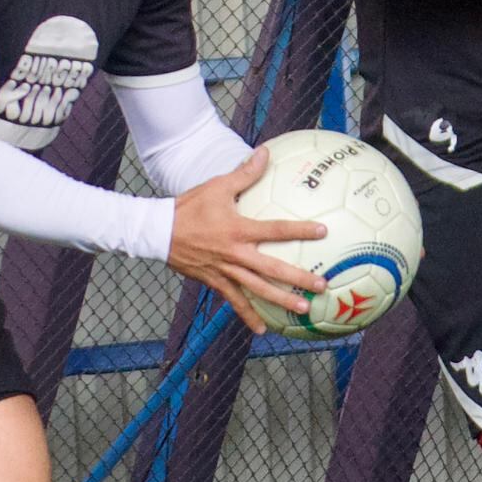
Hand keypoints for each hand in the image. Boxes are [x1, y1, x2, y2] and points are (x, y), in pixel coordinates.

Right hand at [167, 148, 335, 323]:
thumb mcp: (218, 187)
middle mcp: (235, 254)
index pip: (276, 230)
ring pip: (257, 289)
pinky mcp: (214, 281)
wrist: (158, 232)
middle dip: (298, 278)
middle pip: (272, 269)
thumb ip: (245, 173)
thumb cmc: (189, 207)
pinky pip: (234, 301)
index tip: (324, 231)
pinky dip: (248, 315)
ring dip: (281, 300)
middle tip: (322, 285)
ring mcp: (225, 270)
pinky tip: (263, 329)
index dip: (300, 230)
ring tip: (303, 310)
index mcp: (238, 229)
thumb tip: (265, 151)